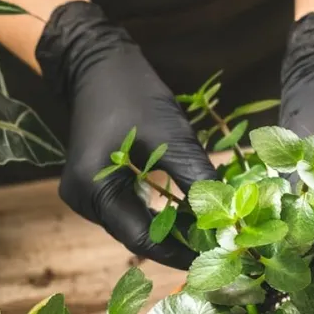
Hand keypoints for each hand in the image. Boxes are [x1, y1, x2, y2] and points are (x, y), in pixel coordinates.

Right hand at [36, 1, 215, 267]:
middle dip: (179, 241)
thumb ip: (195, 178)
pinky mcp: (95, 185)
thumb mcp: (169, 136)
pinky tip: (186, 212)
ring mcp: (85, 195)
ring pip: (134, 224)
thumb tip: (230, 215)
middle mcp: (83, 201)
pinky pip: (129, 209)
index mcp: (93, 191)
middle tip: (219, 243)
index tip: (217, 253)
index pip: (143, 239)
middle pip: (137, 235)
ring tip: (209, 231)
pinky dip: (158, 212)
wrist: (94, 60)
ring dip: (171, 228)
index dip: (181, 251)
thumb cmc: (130, 93)